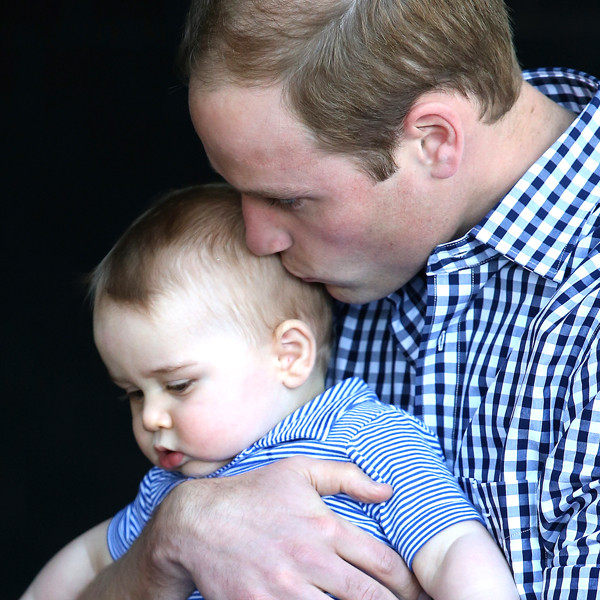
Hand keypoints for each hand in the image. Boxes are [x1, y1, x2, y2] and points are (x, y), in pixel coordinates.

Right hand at [151, 457, 421, 599]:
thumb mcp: (299, 471)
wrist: (197, 523)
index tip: (415, 590)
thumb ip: (346, 476)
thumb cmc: (253, 493)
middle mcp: (310, 560)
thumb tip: (387, 490)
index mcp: (324, 527)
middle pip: (369, 597)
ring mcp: (285, 589)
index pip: (382, 562)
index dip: (406, 582)